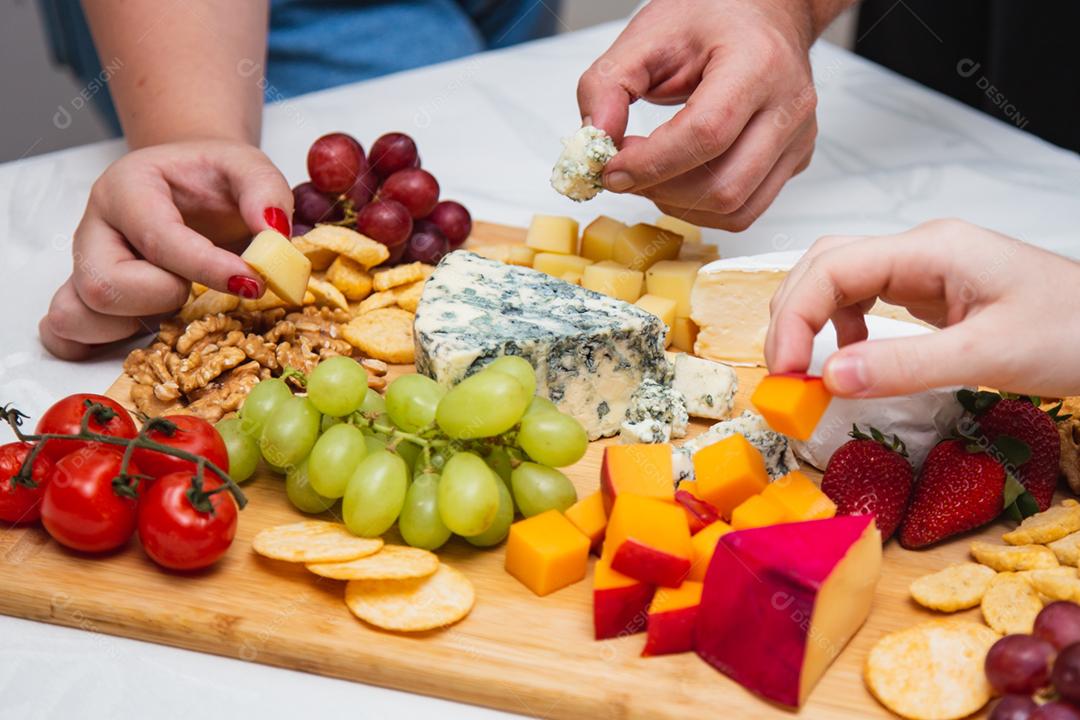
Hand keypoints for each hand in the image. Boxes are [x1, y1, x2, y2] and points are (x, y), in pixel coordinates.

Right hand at [40, 140, 293, 359]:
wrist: (192, 182)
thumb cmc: (213, 178)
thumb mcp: (248, 167)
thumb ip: (265, 192)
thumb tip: (274, 234)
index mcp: (128, 188)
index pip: (157, 238)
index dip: (207, 268)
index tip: (252, 283)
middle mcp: (96, 228)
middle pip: (104, 284)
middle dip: (164, 296)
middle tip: (198, 286)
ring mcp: (85, 265)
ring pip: (78, 314)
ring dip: (133, 323)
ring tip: (173, 303)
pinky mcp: (86, 296)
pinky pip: (66, 332)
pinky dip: (98, 343)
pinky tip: (143, 330)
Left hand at [577, 0, 821, 230]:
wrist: (764, 12)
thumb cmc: (713, 16)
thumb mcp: (646, 34)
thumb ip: (607, 84)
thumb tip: (595, 141)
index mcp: (757, 63)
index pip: (706, 134)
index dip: (651, 163)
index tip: (611, 168)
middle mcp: (788, 105)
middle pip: (724, 184)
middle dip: (661, 190)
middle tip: (625, 171)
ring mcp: (798, 137)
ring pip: (736, 209)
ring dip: (679, 205)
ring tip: (649, 175)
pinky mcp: (795, 159)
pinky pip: (746, 208)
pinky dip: (702, 208)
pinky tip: (677, 180)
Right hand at [765, 219, 1079, 397]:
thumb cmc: (1074, 333)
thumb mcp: (989, 356)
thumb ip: (905, 366)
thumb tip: (830, 379)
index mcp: (932, 249)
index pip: (834, 267)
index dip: (796, 317)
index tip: (786, 371)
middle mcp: (921, 250)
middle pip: (826, 264)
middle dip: (792, 315)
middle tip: (784, 374)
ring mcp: (926, 269)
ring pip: (840, 279)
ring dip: (811, 320)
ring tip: (806, 368)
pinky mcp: (932, 292)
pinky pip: (866, 299)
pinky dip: (842, 328)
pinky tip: (854, 357)